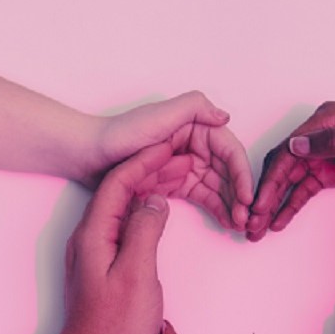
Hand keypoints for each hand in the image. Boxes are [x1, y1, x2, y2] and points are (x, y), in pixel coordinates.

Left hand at [50, 143, 175, 333]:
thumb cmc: (115, 330)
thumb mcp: (137, 276)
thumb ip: (145, 231)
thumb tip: (156, 200)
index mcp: (95, 234)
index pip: (120, 182)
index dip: (146, 160)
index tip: (173, 143)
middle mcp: (91, 238)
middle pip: (120, 189)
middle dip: (151, 168)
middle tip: (184, 155)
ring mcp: (97, 254)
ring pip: (125, 208)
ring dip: (151, 189)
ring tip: (180, 176)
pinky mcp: (106, 268)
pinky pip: (127, 228)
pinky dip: (148, 213)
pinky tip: (163, 214)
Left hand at [82, 91, 252, 230]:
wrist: (87, 155)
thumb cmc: (119, 135)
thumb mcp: (158, 116)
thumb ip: (193, 108)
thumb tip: (225, 116)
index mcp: (193, 125)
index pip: (228, 150)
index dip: (241, 174)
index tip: (247, 197)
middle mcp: (192, 144)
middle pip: (227, 171)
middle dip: (239, 194)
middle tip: (245, 219)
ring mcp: (183, 165)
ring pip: (218, 186)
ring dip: (231, 204)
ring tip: (238, 225)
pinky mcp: (173, 183)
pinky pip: (202, 196)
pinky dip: (216, 208)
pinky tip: (226, 222)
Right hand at [248, 101, 334, 240]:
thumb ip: (334, 143)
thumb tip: (295, 144)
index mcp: (330, 119)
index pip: (288, 151)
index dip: (269, 180)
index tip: (257, 205)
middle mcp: (323, 132)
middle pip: (283, 165)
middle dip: (265, 195)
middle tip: (251, 223)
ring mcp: (327, 152)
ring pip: (290, 179)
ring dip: (273, 204)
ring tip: (258, 228)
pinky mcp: (333, 170)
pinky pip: (304, 188)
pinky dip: (290, 205)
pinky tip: (278, 222)